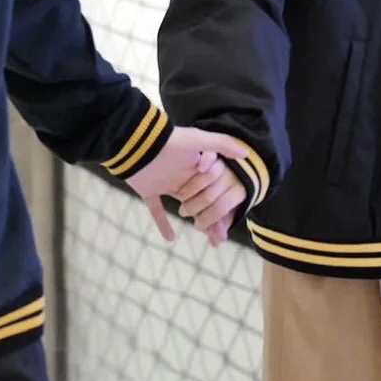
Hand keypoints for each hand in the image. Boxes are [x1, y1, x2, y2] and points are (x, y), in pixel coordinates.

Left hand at [127, 126, 247, 240]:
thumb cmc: (169, 140)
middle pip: (204, 202)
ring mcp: (167, 183)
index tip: (230, 221)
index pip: (215, 190)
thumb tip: (246, 153)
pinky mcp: (149, 190)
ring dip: (198, 222)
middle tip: (221, 238)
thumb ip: (222, 144)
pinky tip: (170, 238)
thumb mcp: (198, 139)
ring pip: (187, 208)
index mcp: (197, 167)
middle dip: (213, 220)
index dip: (224, 206)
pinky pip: (157, 210)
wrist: (134, 142)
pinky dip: (162, 223)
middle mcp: (184, 176)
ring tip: (210, 241)